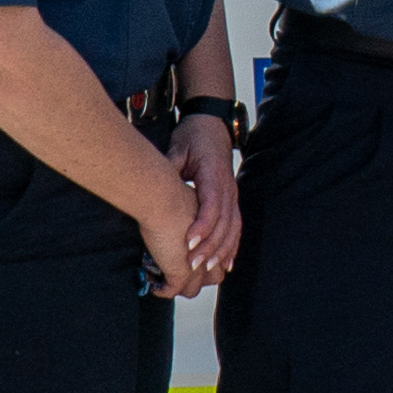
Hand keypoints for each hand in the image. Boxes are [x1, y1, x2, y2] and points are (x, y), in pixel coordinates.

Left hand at [163, 116, 241, 296]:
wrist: (211, 125)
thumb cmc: (193, 136)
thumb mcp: (178, 147)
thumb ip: (171, 166)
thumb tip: (157, 181)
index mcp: (214, 174)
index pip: (212, 205)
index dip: (202, 226)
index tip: (188, 242)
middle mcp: (228, 187)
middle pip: (224, 222)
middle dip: (210, 246)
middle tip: (193, 264)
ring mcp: (233, 194)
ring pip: (233, 227)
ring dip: (222, 250)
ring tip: (208, 268)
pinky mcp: (232, 200)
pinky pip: (236, 226)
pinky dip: (232, 246)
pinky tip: (226, 263)